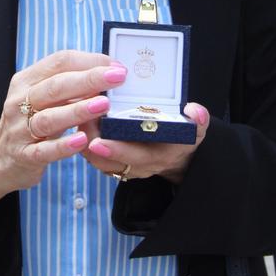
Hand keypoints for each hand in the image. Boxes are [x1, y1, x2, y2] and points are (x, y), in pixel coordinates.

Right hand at [0, 49, 128, 217]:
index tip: (116, 66)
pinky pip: (45, 150)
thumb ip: (68, 85)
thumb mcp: (42, 98)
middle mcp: (19, 102)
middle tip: (118, 77)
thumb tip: (108, 72)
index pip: (59, 62)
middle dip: (89, 79)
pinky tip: (83, 140)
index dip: (89, 61)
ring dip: (78, 110)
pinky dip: (63, 146)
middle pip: (55, 86)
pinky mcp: (24, 156)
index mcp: (26, 81)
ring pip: (49, 117)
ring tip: (104, 104)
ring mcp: (20, 130)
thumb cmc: (29, 122)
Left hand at [79, 102, 210, 184]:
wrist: (175, 154)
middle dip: (91, 147)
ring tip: (77, 119)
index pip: (137, 157)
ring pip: (97, 161)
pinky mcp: (112, 161)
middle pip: (110, 162)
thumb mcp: (196, 129)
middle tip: (78, 129)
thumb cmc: (182, 136)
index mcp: (158, 157)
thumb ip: (198, 120)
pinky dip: (83, 141)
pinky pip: (93, 156)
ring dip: (84, 143)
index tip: (100, 142)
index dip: (117, 151)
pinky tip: (79, 119)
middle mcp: (138, 165)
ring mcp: (124, 165)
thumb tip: (194, 110)